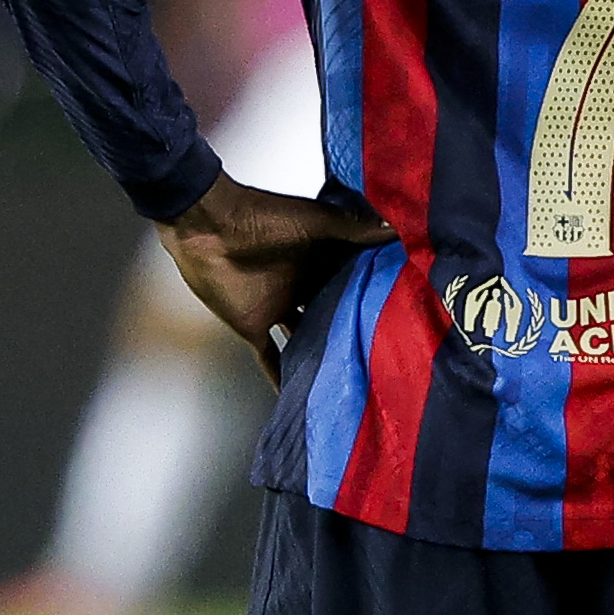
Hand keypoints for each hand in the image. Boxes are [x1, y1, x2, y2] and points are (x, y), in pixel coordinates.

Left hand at [155, 178, 397, 388]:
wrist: (209, 228)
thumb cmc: (261, 217)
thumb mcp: (315, 222)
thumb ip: (354, 229)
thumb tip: (397, 228)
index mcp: (319, 259)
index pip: (353, 281)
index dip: (375, 294)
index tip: (404, 313)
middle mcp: (303, 286)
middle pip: (333, 311)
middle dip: (355, 328)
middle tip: (388, 354)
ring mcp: (279, 308)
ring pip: (307, 336)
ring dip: (324, 353)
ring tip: (356, 378)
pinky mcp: (255, 326)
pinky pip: (271, 358)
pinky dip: (281, 377)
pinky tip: (299, 397)